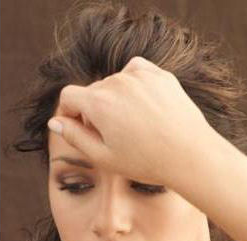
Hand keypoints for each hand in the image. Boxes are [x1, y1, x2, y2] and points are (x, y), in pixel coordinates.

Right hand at [48, 56, 216, 186]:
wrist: (191, 155)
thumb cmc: (147, 162)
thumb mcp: (104, 158)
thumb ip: (75, 137)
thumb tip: (55, 122)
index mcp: (98, 102)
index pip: (69, 96)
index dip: (70, 113)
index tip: (79, 127)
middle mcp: (117, 82)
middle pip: (94, 90)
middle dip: (95, 109)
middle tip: (113, 135)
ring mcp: (141, 76)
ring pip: (116, 82)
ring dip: (116, 98)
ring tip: (132, 124)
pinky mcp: (161, 76)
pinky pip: (137, 72)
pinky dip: (135, 84)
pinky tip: (142, 104)